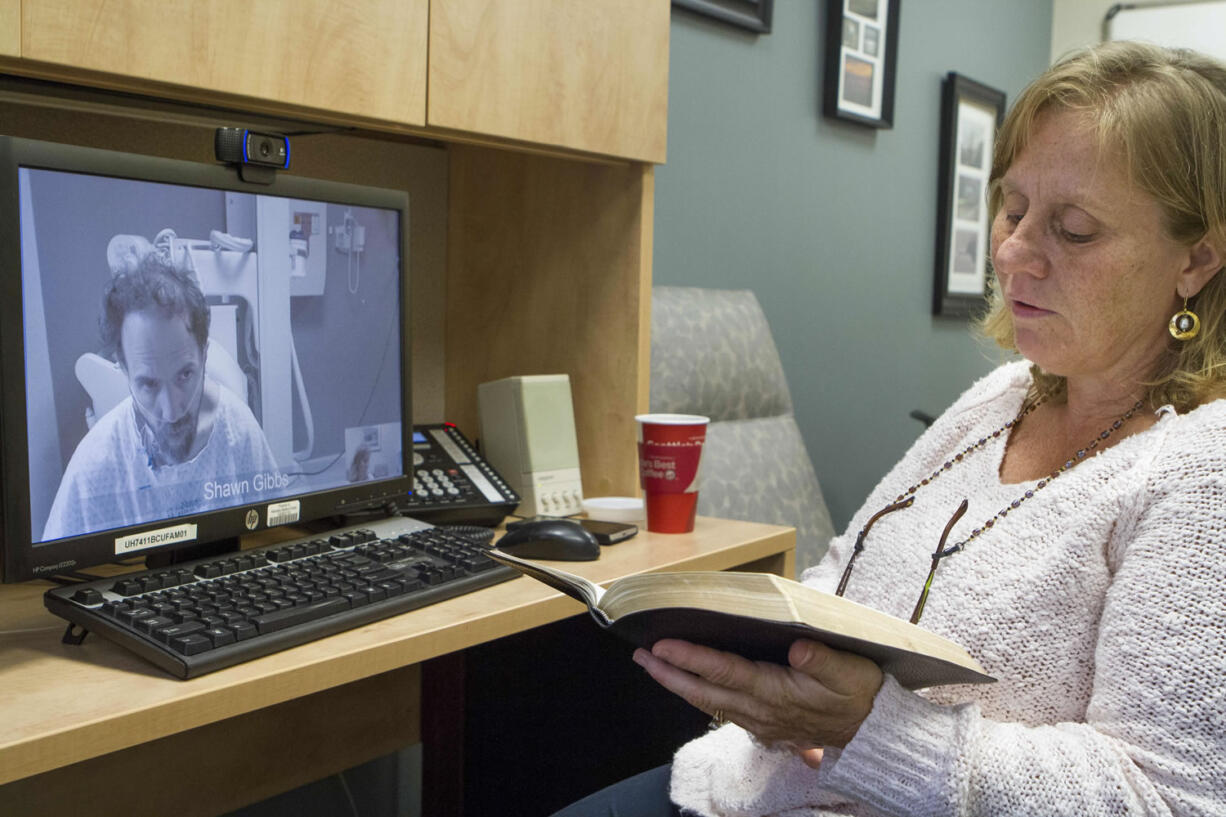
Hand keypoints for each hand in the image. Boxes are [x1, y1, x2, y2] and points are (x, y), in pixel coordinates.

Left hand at [633, 639, 882, 755]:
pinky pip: (722, 709)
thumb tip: (799, 647)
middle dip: (668, 674)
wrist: (872, 732)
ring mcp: (759, 721)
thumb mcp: (849, 672)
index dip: (691, 659)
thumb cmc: (859, 694)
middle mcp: (761, 710)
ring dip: (678, 684)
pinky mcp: (763, 724)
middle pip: (704, 692)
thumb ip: (823, 659)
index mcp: (776, 692)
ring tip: (654, 664)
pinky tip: (689, 683)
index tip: (662, 646)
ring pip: (709, 703)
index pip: (724, 672)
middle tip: (640, 656)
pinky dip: (699, 694)